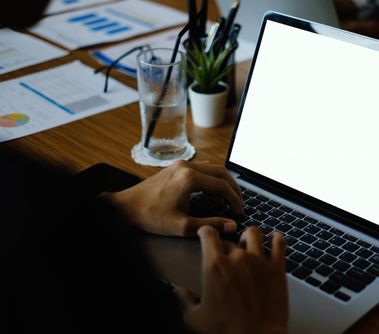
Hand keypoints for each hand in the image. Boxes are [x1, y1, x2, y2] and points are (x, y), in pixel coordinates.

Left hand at [102, 160, 242, 236]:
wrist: (126, 207)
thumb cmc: (151, 217)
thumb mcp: (183, 226)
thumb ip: (210, 225)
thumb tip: (231, 225)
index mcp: (190, 179)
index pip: (222, 185)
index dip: (235, 199)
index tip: (239, 212)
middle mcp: (187, 167)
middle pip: (221, 172)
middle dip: (234, 188)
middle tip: (240, 203)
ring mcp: (181, 165)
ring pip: (212, 168)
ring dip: (224, 181)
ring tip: (229, 198)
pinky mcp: (176, 167)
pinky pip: (202, 168)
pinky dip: (212, 178)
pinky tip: (213, 192)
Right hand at [183, 226, 287, 333]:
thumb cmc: (227, 331)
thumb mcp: (196, 318)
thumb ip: (185, 301)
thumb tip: (178, 292)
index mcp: (215, 265)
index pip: (208, 234)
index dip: (205, 231)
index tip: (205, 232)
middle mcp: (237, 257)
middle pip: (230, 240)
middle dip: (226, 246)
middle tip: (226, 255)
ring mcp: (259, 260)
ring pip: (254, 234)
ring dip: (249, 236)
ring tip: (248, 241)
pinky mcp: (277, 267)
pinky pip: (279, 243)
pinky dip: (276, 238)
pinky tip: (274, 239)